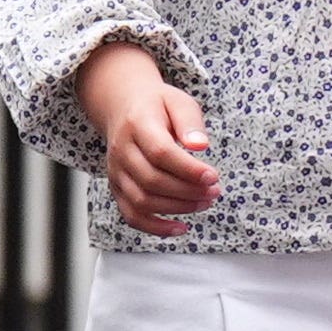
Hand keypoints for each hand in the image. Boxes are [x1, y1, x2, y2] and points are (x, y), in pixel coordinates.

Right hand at [77, 42, 218, 232]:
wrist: (123, 107)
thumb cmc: (158, 106)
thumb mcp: (179, 102)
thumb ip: (190, 122)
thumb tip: (200, 146)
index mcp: (138, 126)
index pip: (160, 153)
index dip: (188, 169)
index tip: (213, 177)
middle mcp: (122, 151)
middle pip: (152, 180)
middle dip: (188, 191)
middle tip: (215, 191)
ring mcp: (116, 172)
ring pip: (142, 200)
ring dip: (177, 208)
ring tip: (205, 202)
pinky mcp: (117, 187)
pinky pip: (130, 214)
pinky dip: (154, 227)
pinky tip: (180, 228)